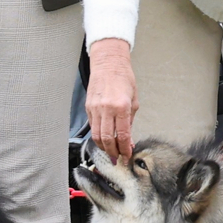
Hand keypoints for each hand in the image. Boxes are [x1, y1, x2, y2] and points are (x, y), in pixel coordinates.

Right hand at [85, 40, 135, 161]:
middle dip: (113, 152)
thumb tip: (129, 140)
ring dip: (103, 147)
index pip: (123, 135)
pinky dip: (98, 136)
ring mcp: (95, 108)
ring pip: (97, 135)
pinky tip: (104, 139)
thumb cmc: (124, 79)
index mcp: (122, 106)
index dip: (125, 148)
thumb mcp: (134, 101)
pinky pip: (93, 127)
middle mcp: (107, 108)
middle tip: (117, 158)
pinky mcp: (88, 107)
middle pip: (107, 139)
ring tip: (110, 151)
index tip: (127, 155)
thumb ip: (130, 122)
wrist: (108, 64)